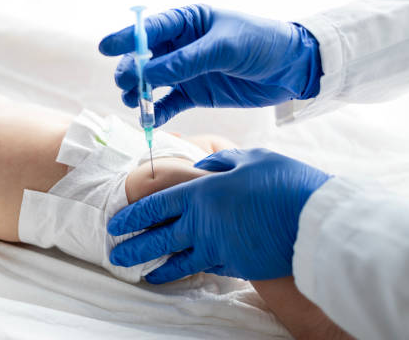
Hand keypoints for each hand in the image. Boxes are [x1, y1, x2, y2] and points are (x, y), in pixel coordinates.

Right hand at [99, 5, 322, 125]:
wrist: (292, 69)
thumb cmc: (262, 44)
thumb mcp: (225, 47)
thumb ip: (186, 61)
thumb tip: (147, 72)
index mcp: (189, 22)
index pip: (151, 29)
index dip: (127, 38)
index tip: (106, 48)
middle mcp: (182, 46)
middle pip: (145, 58)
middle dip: (131, 70)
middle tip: (125, 84)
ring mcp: (187, 70)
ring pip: (152, 81)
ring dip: (140, 92)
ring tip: (134, 101)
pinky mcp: (195, 92)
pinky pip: (169, 102)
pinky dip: (159, 111)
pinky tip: (151, 119)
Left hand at [107, 148, 329, 282]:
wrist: (317, 221)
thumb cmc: (284, 181)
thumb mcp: (250, 157)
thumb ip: (220, 160)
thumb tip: (202, 165)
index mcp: (201, 192)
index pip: (156, 205)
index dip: (133, 216)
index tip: (116, 225)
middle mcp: (203, 223)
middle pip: (159, 238)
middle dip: (134, 248)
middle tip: (116, 255)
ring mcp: (218, 248)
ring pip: (179, 261)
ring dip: (159, 269)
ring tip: (144, 276)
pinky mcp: (237, 265)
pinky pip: (209, 268)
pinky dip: (195, 271)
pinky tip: (186, 274)